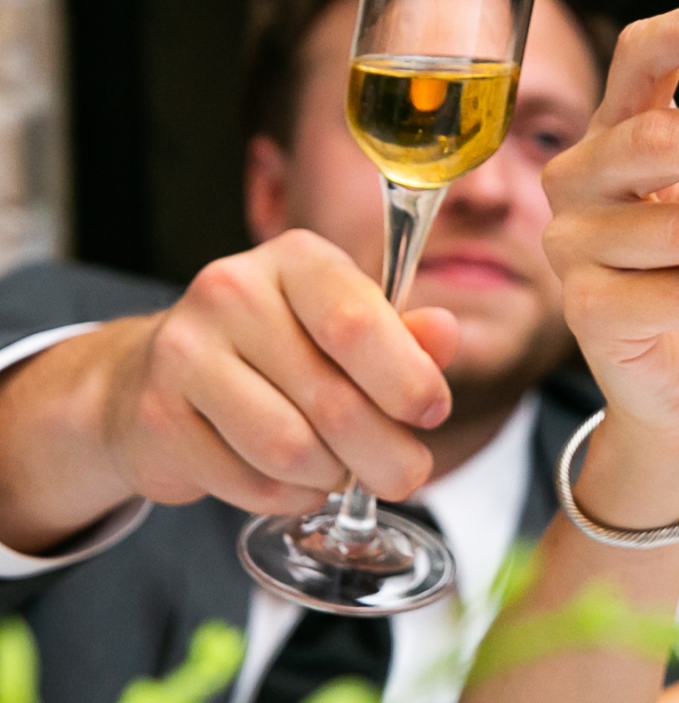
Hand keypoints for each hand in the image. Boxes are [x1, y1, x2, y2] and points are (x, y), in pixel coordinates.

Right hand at [0, 230, 457, 551]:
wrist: (160, 375)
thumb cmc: (282, 347)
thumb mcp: (349, 325)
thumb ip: (403, 334)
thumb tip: (446, 333)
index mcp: (296, 258)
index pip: (357, 322)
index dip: (406, 379)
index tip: (433, 413)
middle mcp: (233, 291)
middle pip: (332, 399)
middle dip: (385, 452)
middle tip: (407, 474)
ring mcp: (185, 351)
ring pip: (290, 449)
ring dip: (332, 476)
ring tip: (340, 469)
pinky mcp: (157, 415)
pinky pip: (247, 482)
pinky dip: (287, 496)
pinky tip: (294, 481)